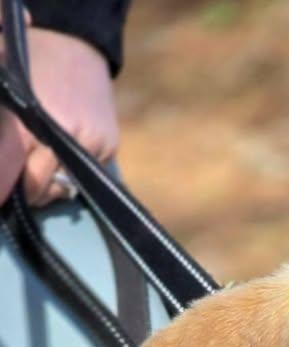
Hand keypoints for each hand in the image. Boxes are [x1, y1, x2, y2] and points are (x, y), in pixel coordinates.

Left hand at [0, 27, 117, 205]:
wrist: (77, 42)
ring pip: (64, 188)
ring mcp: (92, 146)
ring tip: (43, 164)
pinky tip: (65, 153)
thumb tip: (5, 169)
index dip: (9, 188)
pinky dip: (71, 172)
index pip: (15, 176)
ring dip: (50, 184)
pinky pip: (85, 178)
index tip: (7, 193)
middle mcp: (66, 140)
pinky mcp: (109, 147)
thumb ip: (6, 134)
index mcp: (34, 124)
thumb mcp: (10, 92)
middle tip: (21, 178)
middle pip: (39, 189)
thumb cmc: (34, 63)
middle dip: (28, 188)